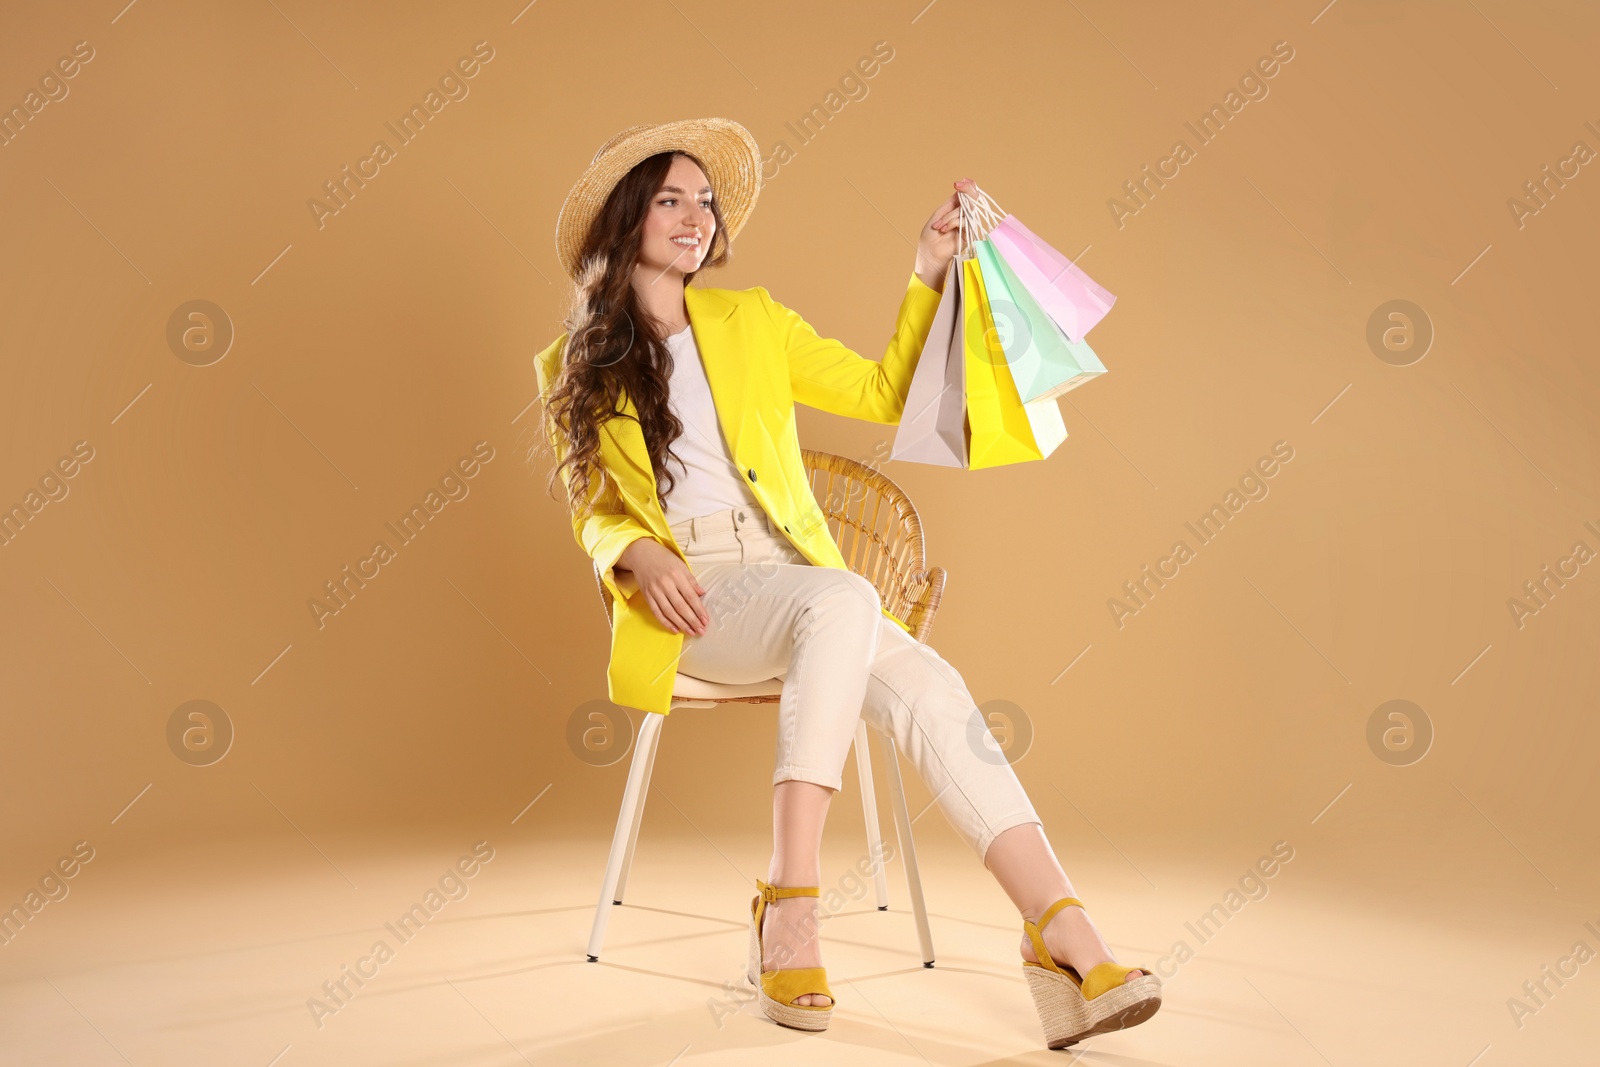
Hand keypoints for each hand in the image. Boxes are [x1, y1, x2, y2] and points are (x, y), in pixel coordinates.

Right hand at [616, 536, 709, 635]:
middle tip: (701, 630)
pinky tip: (675, 629)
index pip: (690, 596)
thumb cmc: (663, 558)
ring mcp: (654, 591)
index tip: (706, 620)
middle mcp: (665, 584)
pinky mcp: (647, 596)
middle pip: (680, 606)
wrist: (641, 553)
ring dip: (681, 624)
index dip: (699, 610)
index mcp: (676, 575)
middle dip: (692, 620)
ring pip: (669, 612)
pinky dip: (666, 622)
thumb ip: (691, 580)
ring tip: (691, 632)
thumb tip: (702, 594)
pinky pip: (657, 612)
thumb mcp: (681, 565)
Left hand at [914, 177, 977, 291]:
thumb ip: (951, 204)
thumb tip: (961, 191)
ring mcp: (968, 224)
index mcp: (957, 210)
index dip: (967, 187)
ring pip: (966, 210)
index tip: (959, 182)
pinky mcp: (970, 233)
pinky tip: (943, 229)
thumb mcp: (939, 215)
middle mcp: (965, 215)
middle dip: (966, 190)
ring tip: (938, 226)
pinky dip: (951, 223)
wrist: (930, 254)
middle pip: (972, 199)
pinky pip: (963, 221)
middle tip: (957, 185)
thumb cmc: (931, 236)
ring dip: (949, 216)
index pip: (967, 195)